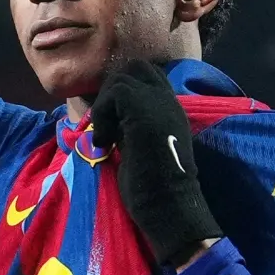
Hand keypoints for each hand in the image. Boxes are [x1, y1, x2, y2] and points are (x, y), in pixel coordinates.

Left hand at [88, 60, 221, 266]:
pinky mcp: (144, 109)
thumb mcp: (141, 149)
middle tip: (107, 124)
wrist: (169, 206)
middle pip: (136, 68)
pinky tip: (105, 142)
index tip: (113, 125)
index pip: (148, 78)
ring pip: (122, 78)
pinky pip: (116, 91)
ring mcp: (158, 103)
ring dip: (105, 106)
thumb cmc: (155, 191)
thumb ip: (132, 129)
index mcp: (171, 111)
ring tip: (105, 137)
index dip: (123, 94)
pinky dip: (102, 114)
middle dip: (113, 91)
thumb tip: (107, 122)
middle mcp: (168, 102)